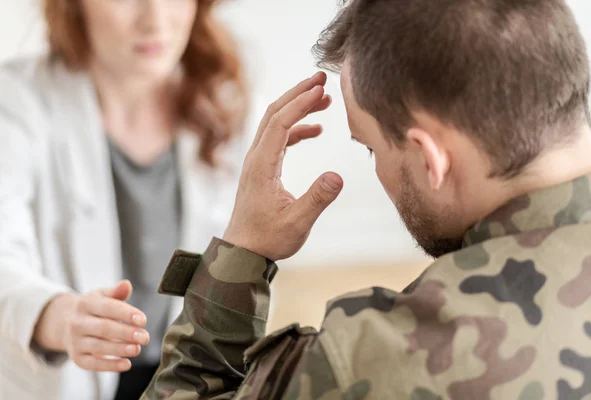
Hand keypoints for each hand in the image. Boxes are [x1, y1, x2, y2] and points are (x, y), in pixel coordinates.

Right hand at [35, 280, 148, 371]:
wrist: (64, 323)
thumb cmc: (93, 308)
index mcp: (86, 304)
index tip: (143, 320)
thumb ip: (116, 292)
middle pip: (104, 328)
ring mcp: (75, 341)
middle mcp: (77, 323)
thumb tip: (126, 284)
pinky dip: (110, 366)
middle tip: (145, 337)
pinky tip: (127, 364)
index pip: (108, 308)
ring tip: (137, 349)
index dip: (126, 314)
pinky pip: (93, 364)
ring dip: (120, 349)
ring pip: (99, 347)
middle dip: (126, 333)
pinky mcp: (77, 358)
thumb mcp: (102, 296)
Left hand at [224, 72, 342, 260]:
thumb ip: (317, 199)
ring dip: (298, 109)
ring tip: (324, 101)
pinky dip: (295, 129)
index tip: (321, 87)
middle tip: (321, 78)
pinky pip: (278, 138)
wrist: (243, 252)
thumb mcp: (297, 222)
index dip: (301, 102)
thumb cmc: (267, 239)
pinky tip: (314, 131)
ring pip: (275, 123)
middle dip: (297, 93)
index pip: (281, 122)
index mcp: (262, 165)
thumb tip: (338, 175)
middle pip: (273, 113)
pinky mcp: (262, 169)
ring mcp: (257, 162)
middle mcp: (256, 157)